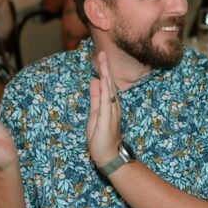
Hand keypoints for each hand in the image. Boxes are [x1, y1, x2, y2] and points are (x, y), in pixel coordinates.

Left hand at [87, 51, 121, 166]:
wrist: (108, 154)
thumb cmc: (101, 136)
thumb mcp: (95, 113)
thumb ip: (96, 97)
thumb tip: (94, 80)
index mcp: (109, 104)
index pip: (106, 84)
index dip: (103, 70)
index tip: (100, 57)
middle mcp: (113, 105)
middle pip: (109, 83)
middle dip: (105, 68)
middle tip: (102, 53)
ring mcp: (111, 111)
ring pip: (109, 89)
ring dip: (106, 75)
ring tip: (103, 61)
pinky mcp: (107, 117)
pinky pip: (106, 101)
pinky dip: (105, 90)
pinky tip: (104, 80)